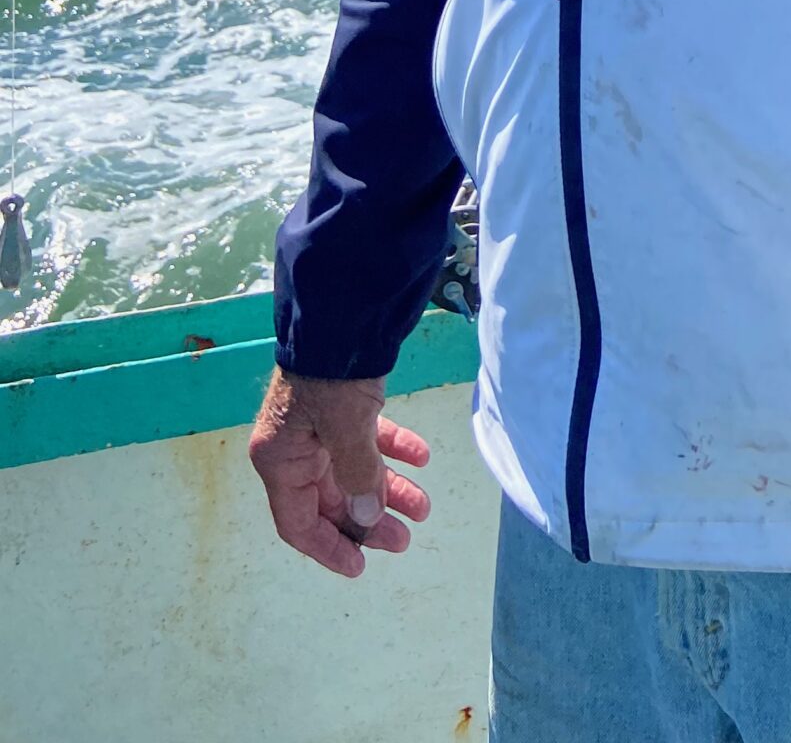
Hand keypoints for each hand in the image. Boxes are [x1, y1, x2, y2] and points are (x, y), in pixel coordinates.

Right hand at [249, 366, 430, 576]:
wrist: (343, 311)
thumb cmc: (333, 375)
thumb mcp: (345, 428)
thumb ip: (358, 476)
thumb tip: (369, 518)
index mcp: (279, 459)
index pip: (298, 522)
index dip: (329, 548)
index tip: (360, 567)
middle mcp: (293, 448)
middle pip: (331, 501)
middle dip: (368, 521)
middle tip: (404, 539)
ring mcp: (318, 427)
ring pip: (353, 471)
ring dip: (388, 489)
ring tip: (424, 506)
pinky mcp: (342, 406)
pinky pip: (367, 439)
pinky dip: (393, 449)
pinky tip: (424, 457)